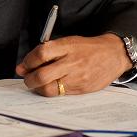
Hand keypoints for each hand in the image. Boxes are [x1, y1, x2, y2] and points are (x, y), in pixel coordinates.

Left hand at [15, 34, 131, 96]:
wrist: (113, 54)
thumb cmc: (87, 47)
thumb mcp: (67, 42)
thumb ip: (46, 52)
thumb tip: (24, 66)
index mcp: (67, 46)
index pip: (41, 54)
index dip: (28, 61)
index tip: (23, 65)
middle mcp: (72, 62)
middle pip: (42, 75)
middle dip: (29, 79)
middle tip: (26, 78)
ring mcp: (77, 78)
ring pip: (50, 89)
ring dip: (38, 88)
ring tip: (36, 83)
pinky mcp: (82, 89)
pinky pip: (60, 94)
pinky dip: (50, 91)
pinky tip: (49, 86)